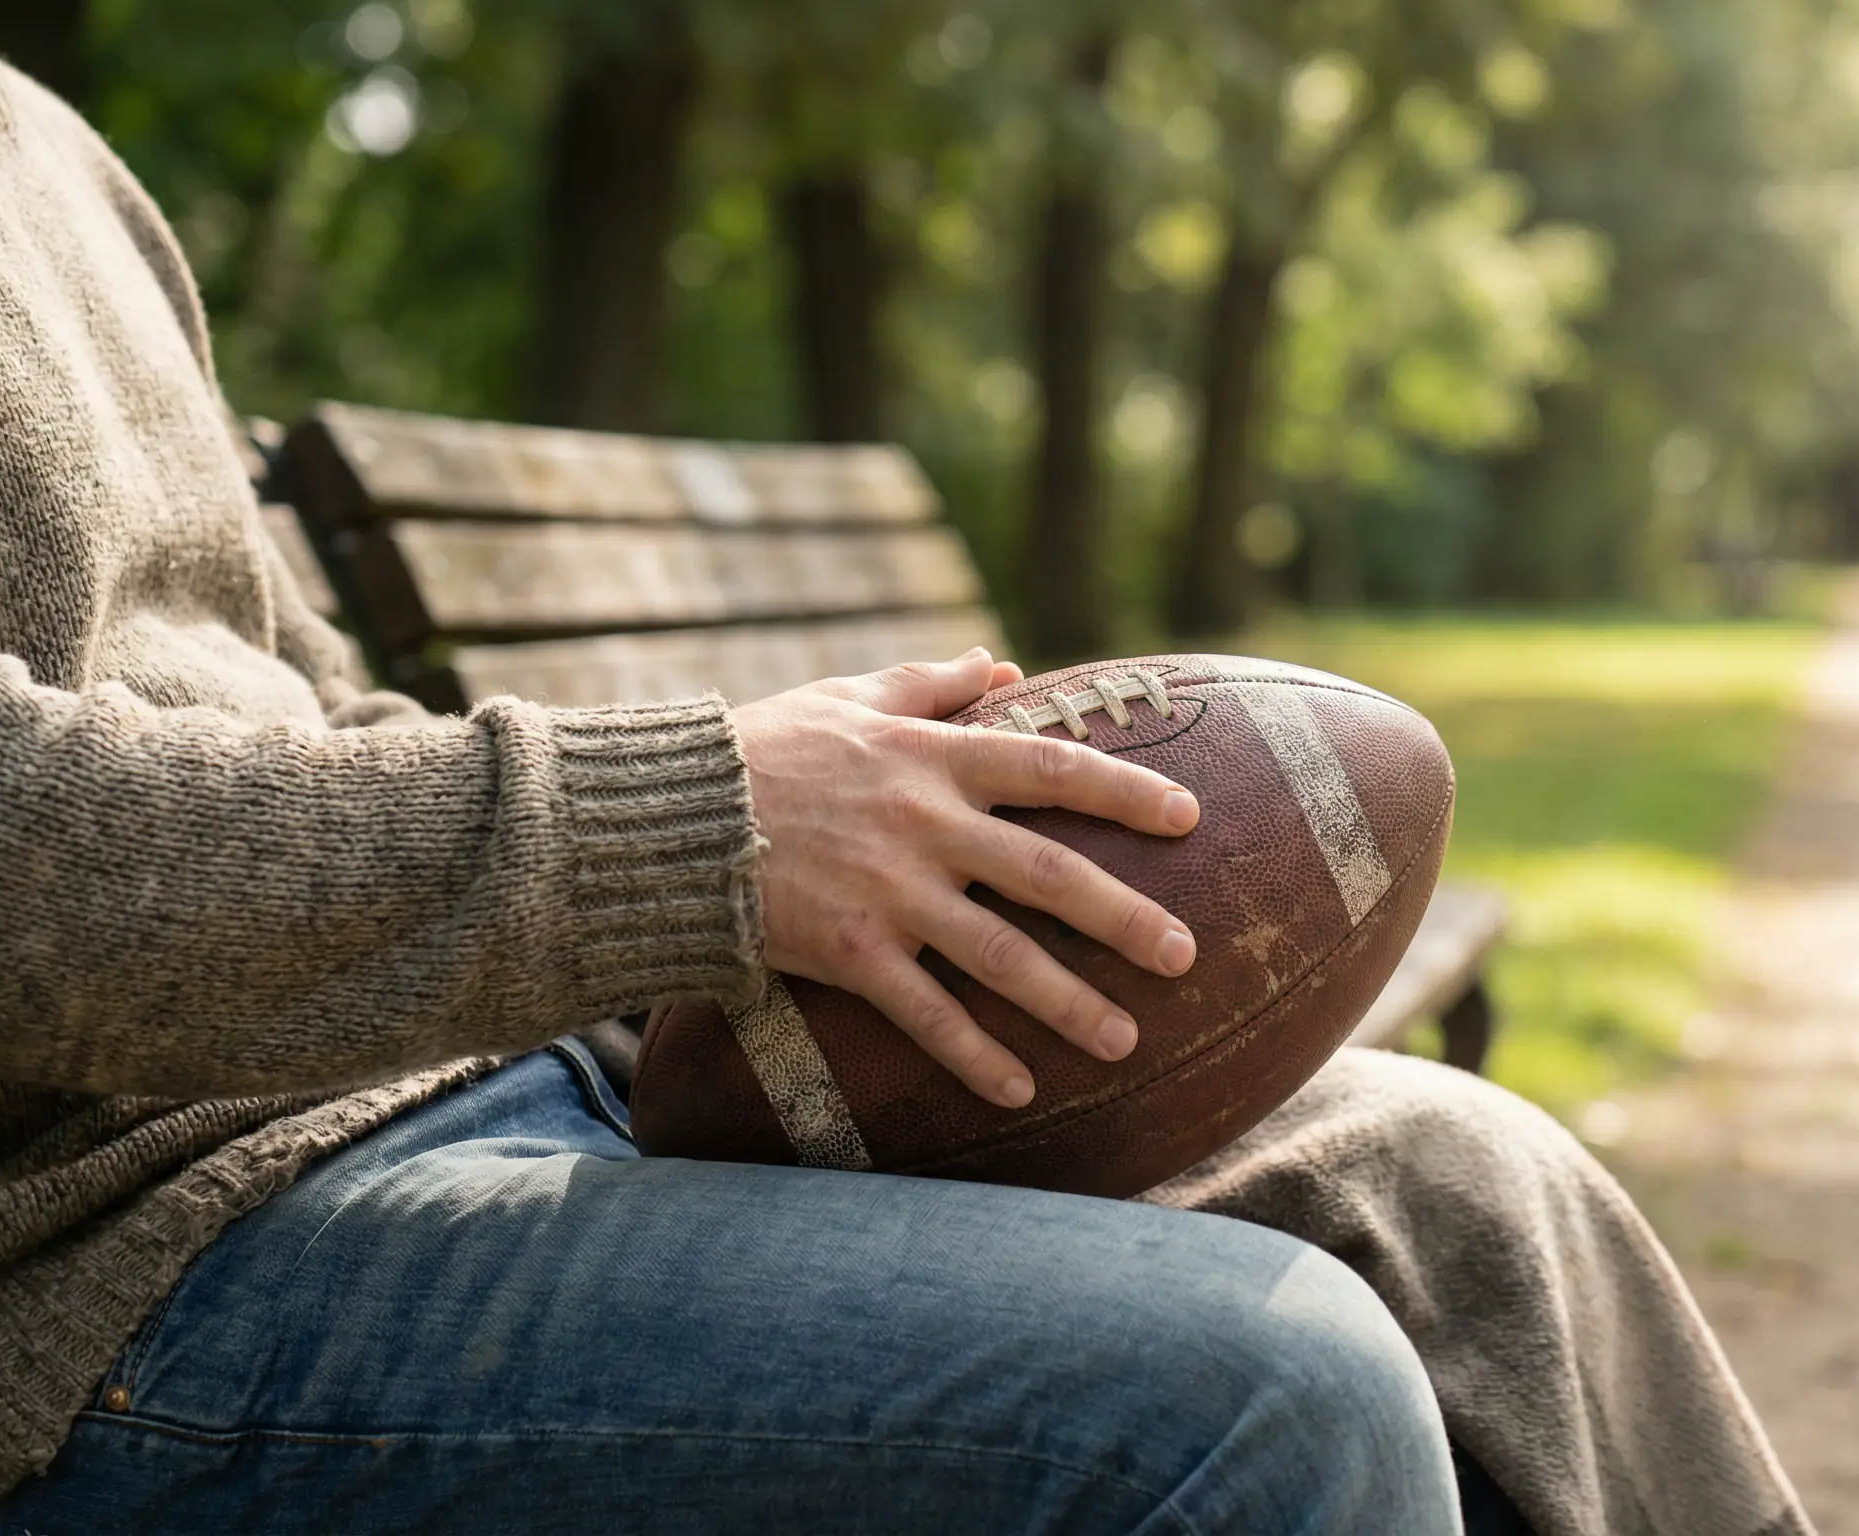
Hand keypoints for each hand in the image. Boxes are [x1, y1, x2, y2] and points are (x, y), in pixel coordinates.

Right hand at [730, 649, 1200, 1108]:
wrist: (669, 816)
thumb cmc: (762, 750)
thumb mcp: (849, 698)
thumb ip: (931, 686)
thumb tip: (1000, 664)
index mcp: (935, 760)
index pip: (1053, 767)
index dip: (1125, 793)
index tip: (1189, 818)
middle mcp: (926, 826)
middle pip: (1049, 873)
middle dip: (1124, 916)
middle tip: (1188, 953)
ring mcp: (891, 893)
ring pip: (1000, 955)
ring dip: (1068, 1002)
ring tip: (1127, 1041)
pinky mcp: (851, 951)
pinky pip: (925, 1013)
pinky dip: (974, 1054)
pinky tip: (1020, 1091)